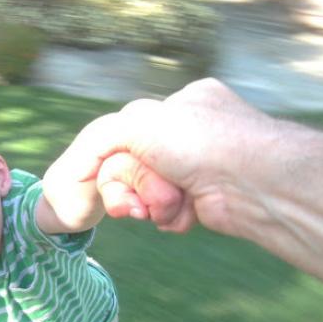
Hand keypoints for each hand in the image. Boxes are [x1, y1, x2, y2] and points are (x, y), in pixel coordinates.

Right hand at [67, 78, 275, 236]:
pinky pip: (165, 211)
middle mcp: (188, 135)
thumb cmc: (198, 142)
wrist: (249, 183)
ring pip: (144, 192)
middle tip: (137, 200)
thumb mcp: (137, 123)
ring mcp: (195, 169)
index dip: (110, 158)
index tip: (97, 176)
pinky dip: (168, 215)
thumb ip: (97, 139)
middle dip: (129, 185)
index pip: (123, 133)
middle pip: (129, 166)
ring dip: (150, 201)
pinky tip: (185, 211)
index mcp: (178, 106)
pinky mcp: (201, 200)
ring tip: (171, 203)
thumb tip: (73, 172)